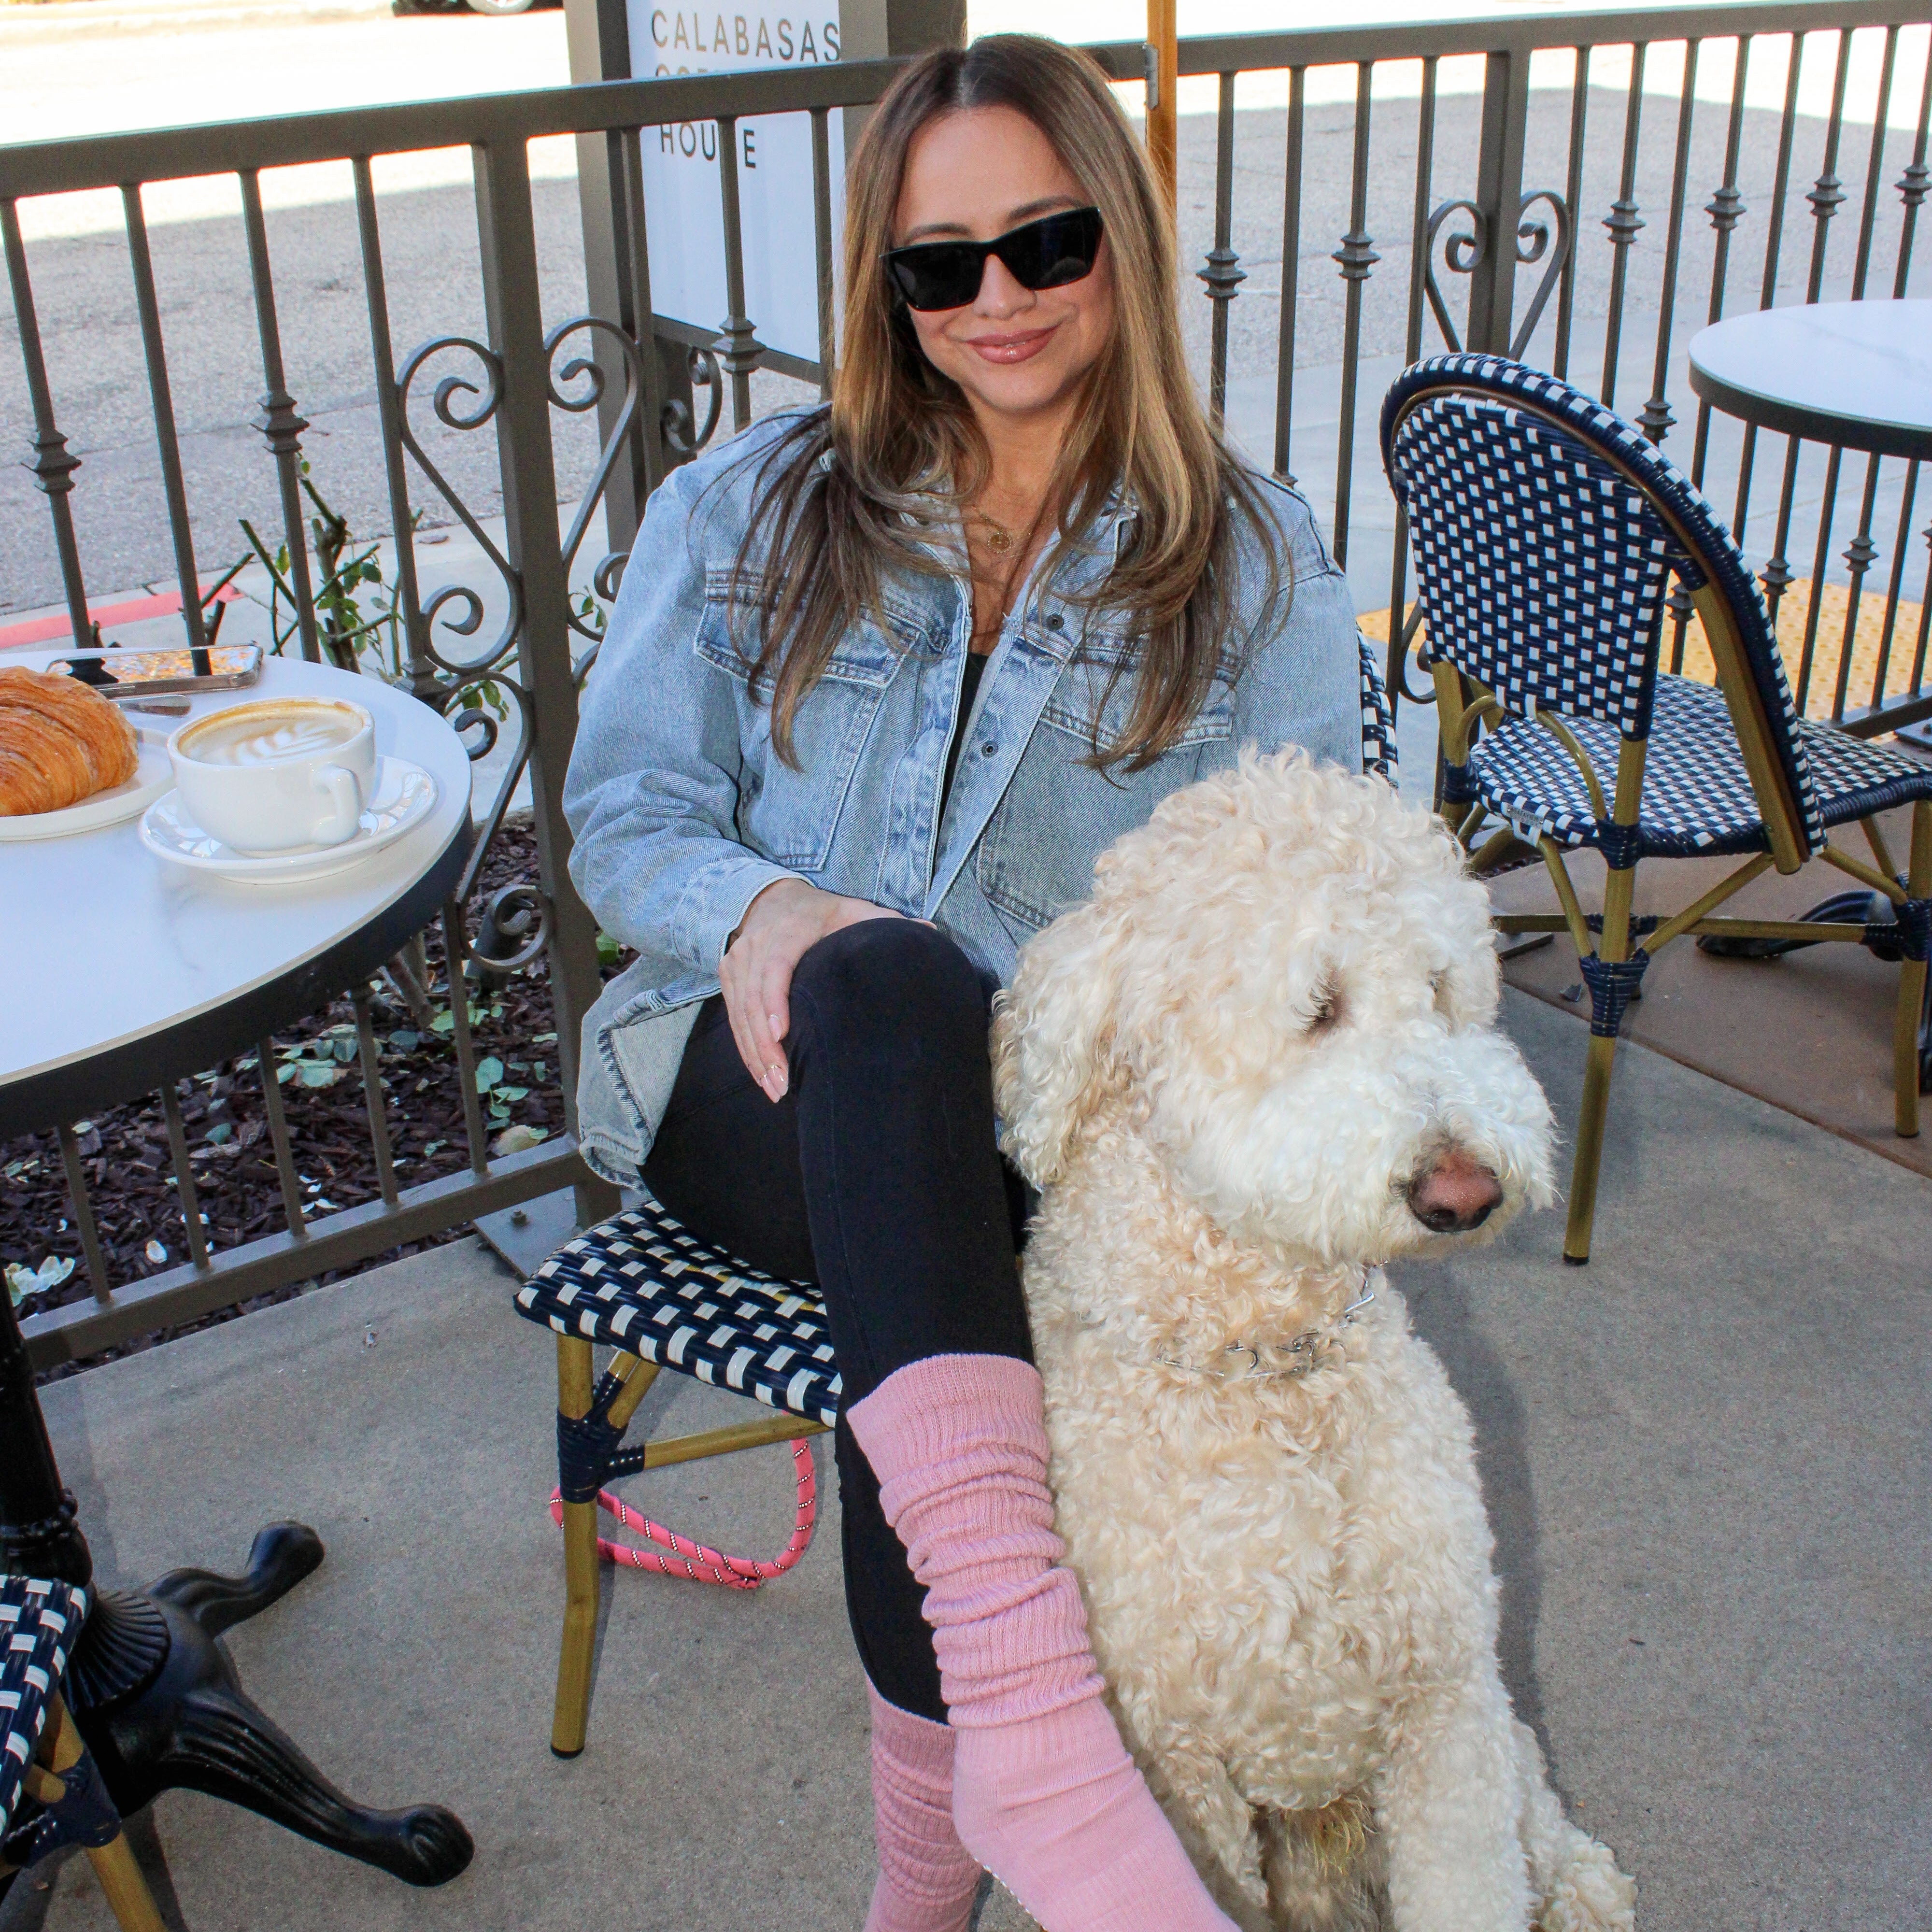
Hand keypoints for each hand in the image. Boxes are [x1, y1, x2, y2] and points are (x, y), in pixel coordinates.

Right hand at [720, 879, 903, 1099]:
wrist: (770, 898)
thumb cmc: (821, 913)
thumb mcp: (853, 911)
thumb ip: (887, 923)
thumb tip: (932, 934)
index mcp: (787, 930)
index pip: (774, 967)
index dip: (773, 1000)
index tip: (781, 1033)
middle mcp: (755, 945)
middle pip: (752, 999)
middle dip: (765, 1046)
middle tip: (783, 1083)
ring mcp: (737, 962)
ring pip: (739, 1015)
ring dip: (755, 1056)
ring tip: (775, 1089)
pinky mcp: (727, 976)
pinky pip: (733, 1018)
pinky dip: (746, 1049)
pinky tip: (763, 1076)